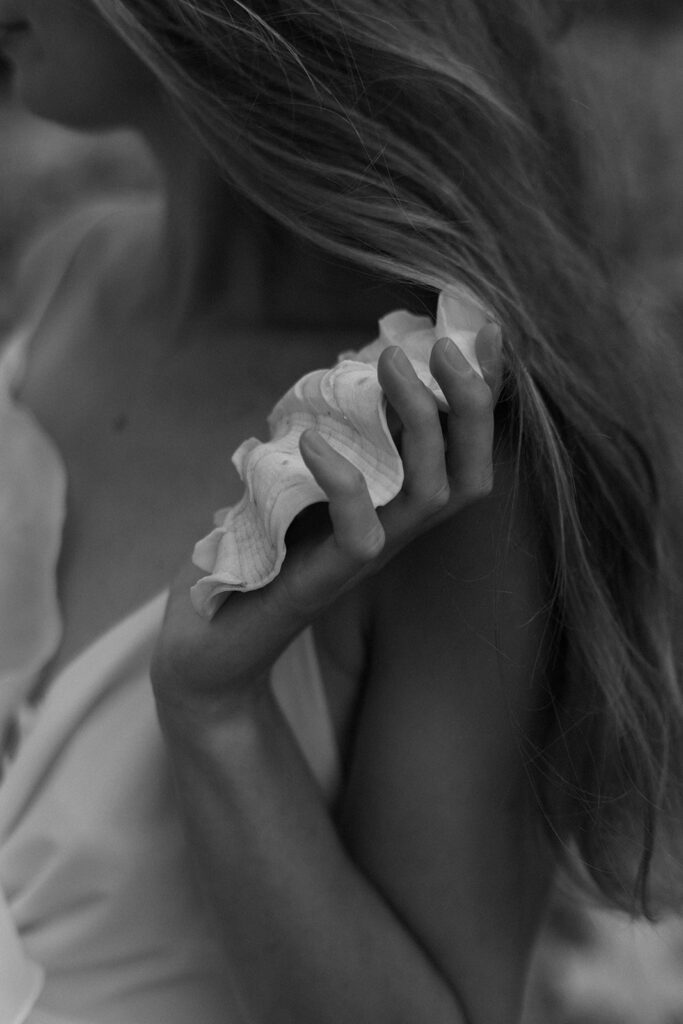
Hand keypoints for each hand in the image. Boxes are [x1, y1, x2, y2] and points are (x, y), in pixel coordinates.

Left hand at [151, 325, 502, 716]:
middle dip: (472, 405)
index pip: (463, 453)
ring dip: (419, 423)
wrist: (205, 638)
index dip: (483, 397)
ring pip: (428, 496)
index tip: (485, 332)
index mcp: (392, 506)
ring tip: (390, 364)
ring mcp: (362, 560)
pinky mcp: (321, 582)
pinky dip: (346, 483)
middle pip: (469, 476)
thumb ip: (329, 428)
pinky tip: (316, 442)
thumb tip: (350, 359)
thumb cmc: (252, 547)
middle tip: (446, 344)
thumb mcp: (295, 473)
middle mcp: (392, 533)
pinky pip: (358, 535)